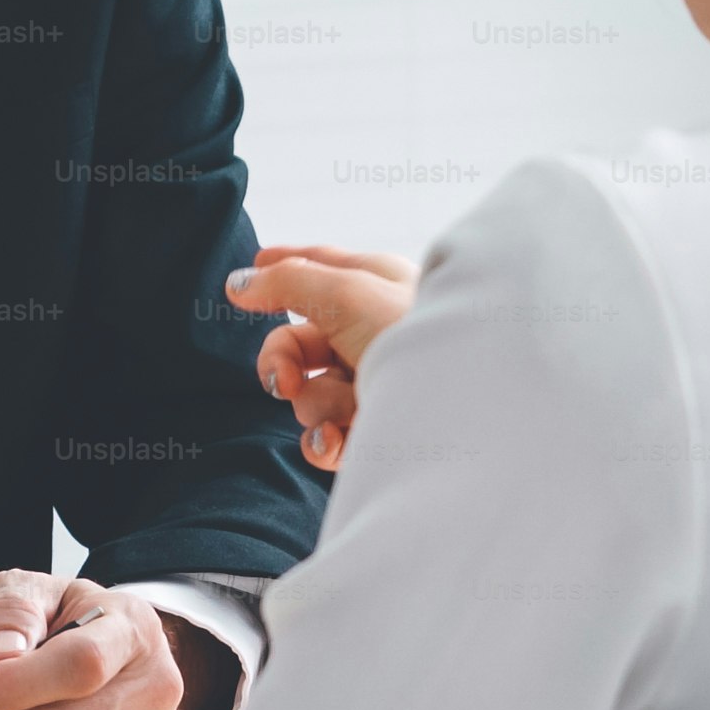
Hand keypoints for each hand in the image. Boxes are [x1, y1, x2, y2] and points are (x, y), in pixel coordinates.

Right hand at [225, 244, 418, 469]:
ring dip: (316, 404)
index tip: (243, 280)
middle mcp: (375, 333)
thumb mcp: (347, 292)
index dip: (281, 271)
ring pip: (309, 393)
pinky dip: (323, 441)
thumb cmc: (414, 335)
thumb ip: (288, 282)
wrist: (468, 409)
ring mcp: (375, 385)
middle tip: (283, 380)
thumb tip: (241, 280)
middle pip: (299, 342)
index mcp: (378, 286)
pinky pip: (324, 436)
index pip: (320, 268)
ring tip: (349, 409)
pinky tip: (337, 441)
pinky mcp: (375, 433)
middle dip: (282, 362)